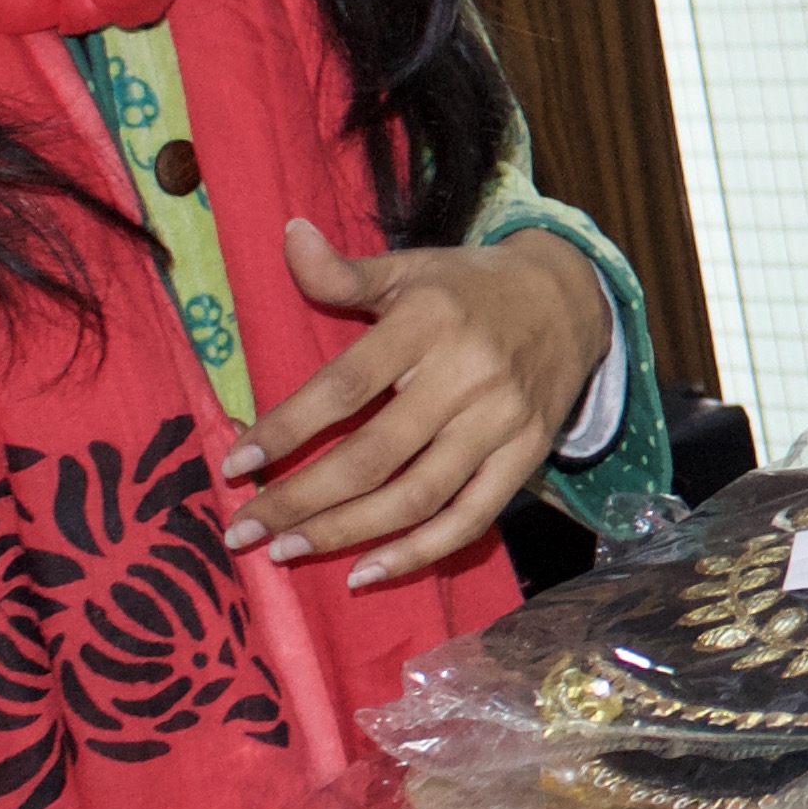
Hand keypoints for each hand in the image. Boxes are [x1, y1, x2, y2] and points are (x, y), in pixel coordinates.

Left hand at [223, 219, 615, 588]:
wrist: (572, 300)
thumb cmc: (470, 288)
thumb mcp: (410, 269)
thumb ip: (344, 271)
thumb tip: (287, 236)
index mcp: (428, 322)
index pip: (345, 386)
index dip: (287, 428)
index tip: (235, 462)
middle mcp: (467, 375)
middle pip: (373, 454)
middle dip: (301, 499)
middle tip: (246, 529)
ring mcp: (501, 422)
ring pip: (416, 495)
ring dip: (346, 532)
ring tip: (288, 551)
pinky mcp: (526, 457)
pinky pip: (470, 518)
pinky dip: (418, 553)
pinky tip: (366, 573)